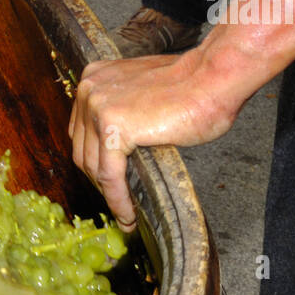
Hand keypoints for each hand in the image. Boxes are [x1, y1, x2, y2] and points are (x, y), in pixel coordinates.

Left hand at [68, 46, 246, 229]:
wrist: (212, 79)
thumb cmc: (192, 86)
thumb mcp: (141, 92)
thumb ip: (123, 110)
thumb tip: (116, 143)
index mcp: (94, 79)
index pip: (82, 131)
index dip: (93, 160)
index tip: (106, 181)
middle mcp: (90, 90)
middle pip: (83, 150)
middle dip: (98, 180)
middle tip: (116, 200)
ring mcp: (98, 108)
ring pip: (93, 166)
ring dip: (108, 194)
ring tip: (125, 214)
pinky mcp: (114, 129)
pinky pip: (110, 176)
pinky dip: (118, 200)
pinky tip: (128, 215)